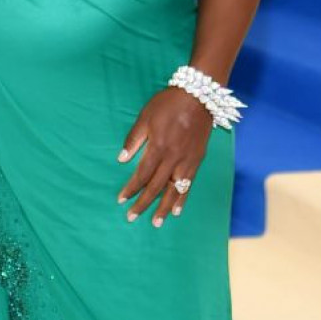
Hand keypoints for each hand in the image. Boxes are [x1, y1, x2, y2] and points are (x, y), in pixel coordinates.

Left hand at [117, 88, 211, 227]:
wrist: (199, 96)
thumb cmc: (168, 104)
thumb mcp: (145, 117)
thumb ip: (133, 140)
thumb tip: (121, 160)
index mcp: (158, 148)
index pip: (141, 175)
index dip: (131, 189)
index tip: (121, 200)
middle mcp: (173, 159)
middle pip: (156, 187)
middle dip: (143, 204)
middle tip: (131, 218)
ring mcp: (187, 161)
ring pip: (174, 190)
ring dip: (164, 208)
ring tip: (156, 223)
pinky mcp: (197, 160)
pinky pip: (189, 184)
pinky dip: (182, 198)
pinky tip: (177, 210)